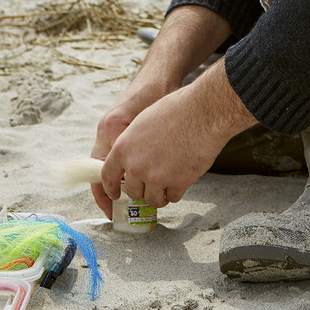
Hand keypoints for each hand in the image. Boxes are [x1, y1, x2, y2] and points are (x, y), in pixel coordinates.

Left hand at [90, 68, 176, 216]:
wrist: (202, 112)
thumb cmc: (176, 110)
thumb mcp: (143, 122)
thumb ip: (133, 145)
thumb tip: (131, 161)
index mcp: (123, 147)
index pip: (107, 176)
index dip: (111, 188)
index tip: (116, 194)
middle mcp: (135, 165)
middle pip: (132, 190)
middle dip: (142, 188)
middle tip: (153, 181)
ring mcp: (155, 177)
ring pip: (152, 198)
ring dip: (160, 193)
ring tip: (169, 181)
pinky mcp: (176, 184)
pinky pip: (172, 197)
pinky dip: (177, 191)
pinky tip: (183, 177)